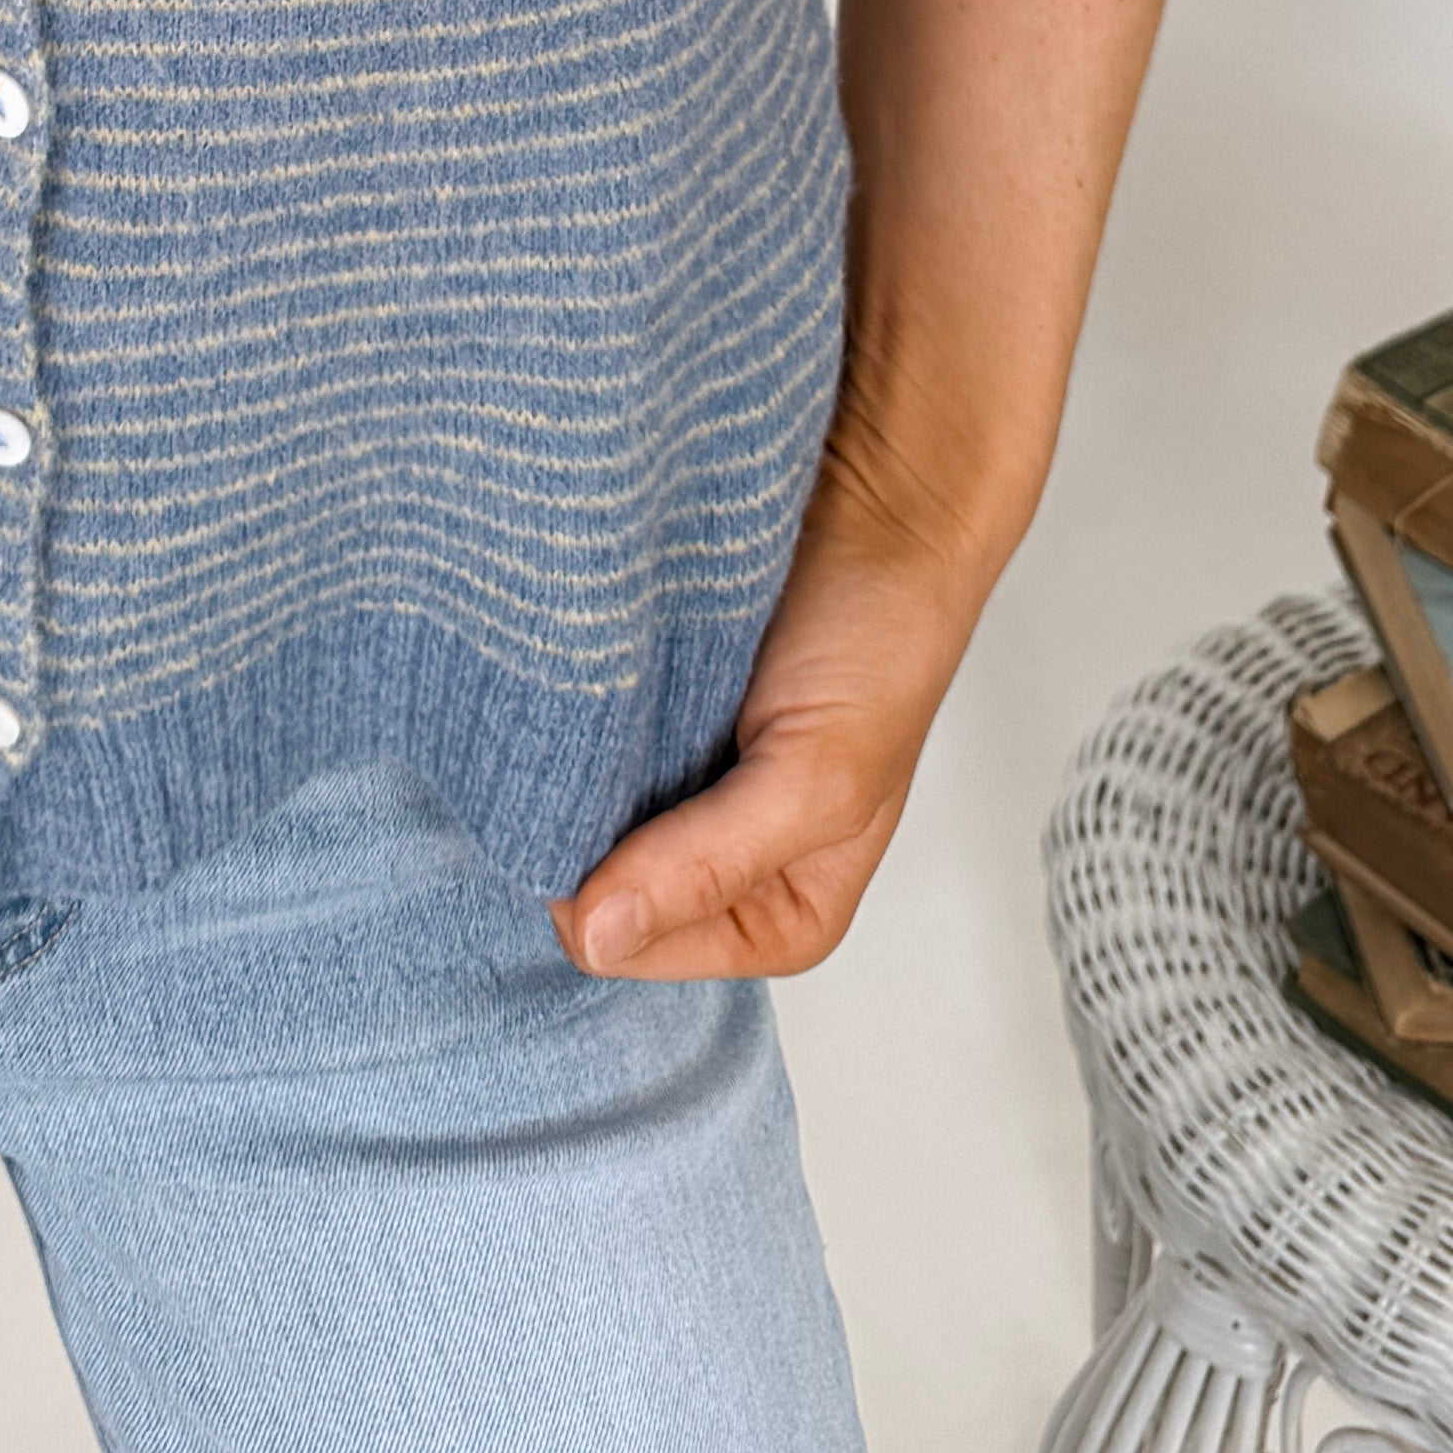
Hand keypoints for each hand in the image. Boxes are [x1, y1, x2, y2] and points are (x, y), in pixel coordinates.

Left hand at [553, 464, 1000, 986]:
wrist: (875, 507)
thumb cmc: (881, 647)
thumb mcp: (817, 780)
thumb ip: (710, 865)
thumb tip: (594, 936)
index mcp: (775, 914)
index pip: (635, 945)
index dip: (602, 887)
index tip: (614, 799)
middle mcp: (718, 864)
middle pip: (596, 886)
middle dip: (583, 826)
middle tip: (604, 744)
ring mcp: (674, 786)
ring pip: (575, 810)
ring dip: (571, 764)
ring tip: (604, 706)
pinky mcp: (646, 714)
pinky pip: (576, 736)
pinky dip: (574, 712)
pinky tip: (591, 675)